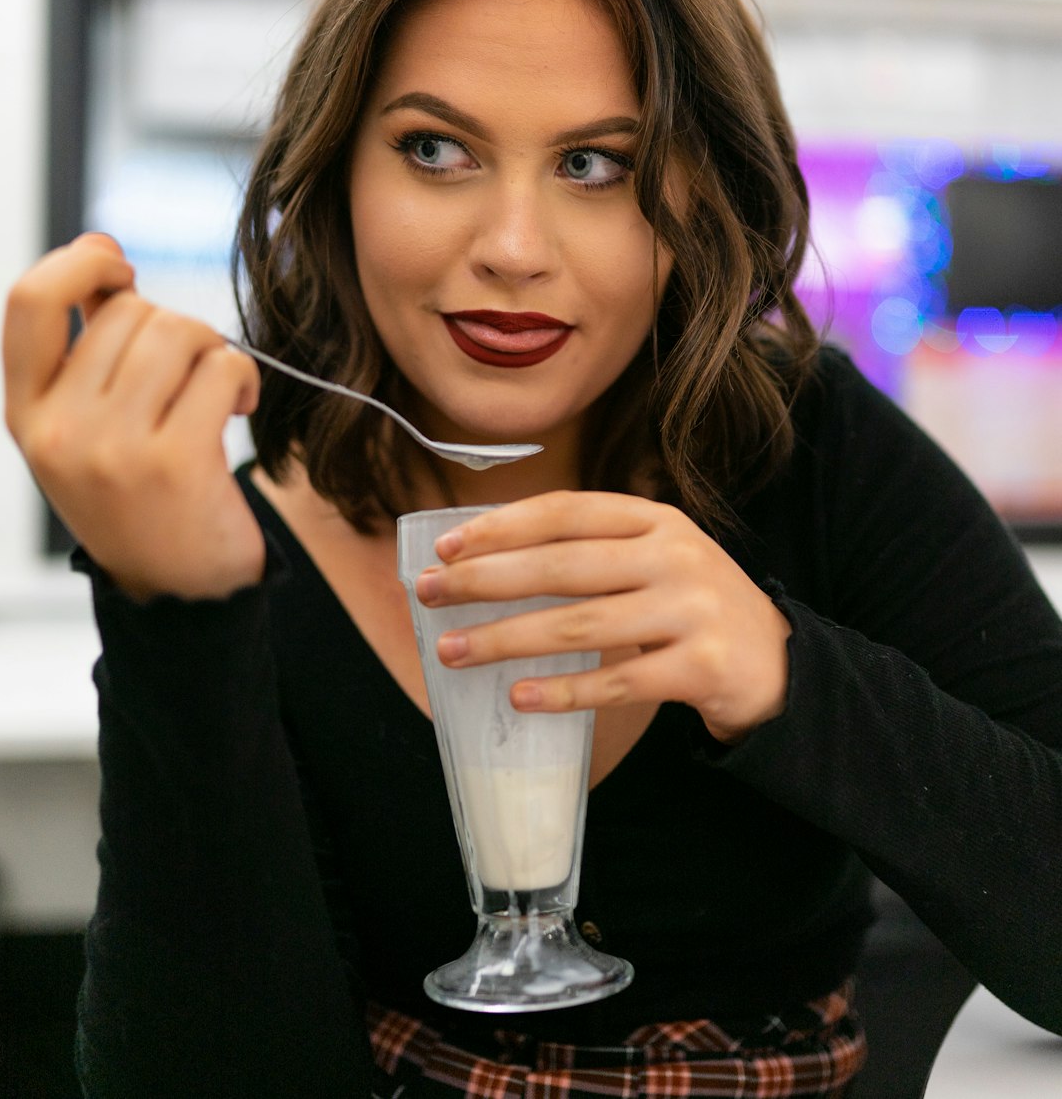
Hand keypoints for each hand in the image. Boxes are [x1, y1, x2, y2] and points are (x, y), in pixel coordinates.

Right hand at [2, 233, 264, 600]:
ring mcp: (114, 448)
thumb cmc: (142, 500)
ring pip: (179, 331)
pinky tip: (239, 409)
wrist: (180, 597)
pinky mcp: (176, 462)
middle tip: (189, 376)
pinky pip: (221, 368)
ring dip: (212, 351)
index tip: (118, 265)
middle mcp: (60, 430)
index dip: (77, 263)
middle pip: (130, 312)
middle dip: (174, 328)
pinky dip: (243, 377)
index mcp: (27, 414)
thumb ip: (87, 350)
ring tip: (216, 392)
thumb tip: (101, 249)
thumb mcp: (85, 431)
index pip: (29, 302)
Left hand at [414, 490, 790, 743]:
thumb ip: (592, 551)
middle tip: (428, 594)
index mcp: (656, 519)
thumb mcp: (656, 558)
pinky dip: (564, 692)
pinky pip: (618, 682)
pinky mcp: (702, 667)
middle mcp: (675, 556)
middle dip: (485, 579)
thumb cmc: (693, 607)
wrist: (780, 665)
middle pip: (562, 565)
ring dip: (507, 638)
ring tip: (452, 651)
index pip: (566, 512)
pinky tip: (519, 696)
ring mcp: (691, 610)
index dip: (502, 526)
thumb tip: (486, 560)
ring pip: (580, 624)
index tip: (445, 545)